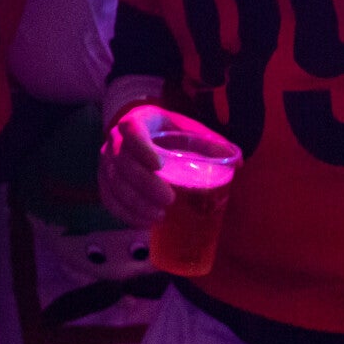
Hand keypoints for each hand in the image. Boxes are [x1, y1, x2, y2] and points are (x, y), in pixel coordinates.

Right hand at [98, 103, 235, 229]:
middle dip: (144, 184)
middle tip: (169, 200)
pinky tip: (144, 223)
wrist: (144, 134)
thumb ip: (212, 143)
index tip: (159, 165)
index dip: (141, 147)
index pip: (131, 130)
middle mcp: (115, 139)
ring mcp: (106, 160)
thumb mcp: (190, 130)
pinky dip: (124, 213)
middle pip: (122, 162)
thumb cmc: (170, 133)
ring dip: (134, 203)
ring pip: (113, 183)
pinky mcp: (104, 180)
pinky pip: (108, 198)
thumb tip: (239, 162)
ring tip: (159, 217)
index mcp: (137, 120)